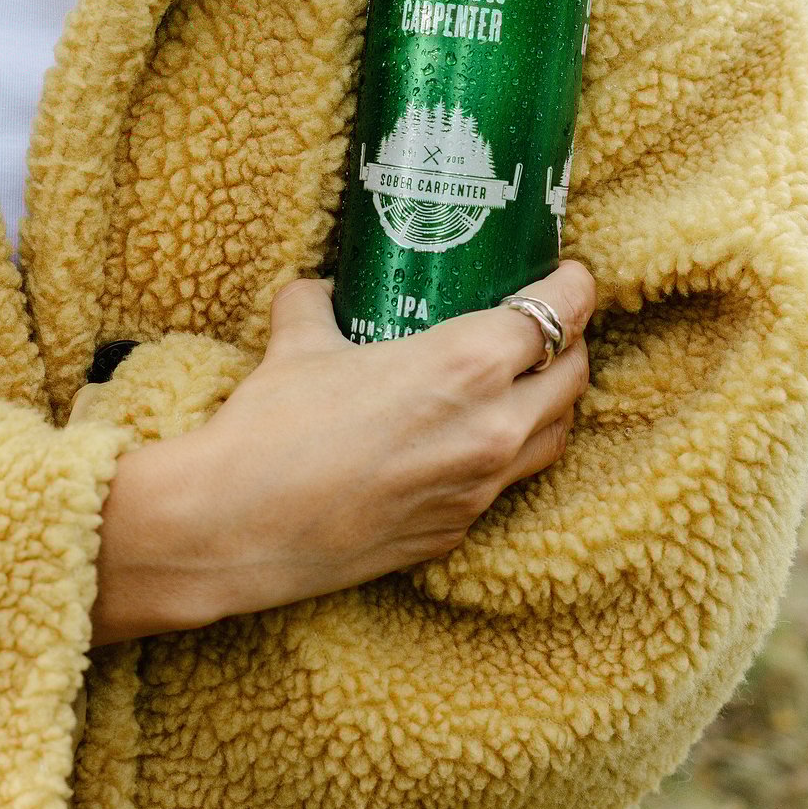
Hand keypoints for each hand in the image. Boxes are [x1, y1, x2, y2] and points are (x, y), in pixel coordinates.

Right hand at [93, 261, 594, 643]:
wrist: (234, 527)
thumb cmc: (270, 428)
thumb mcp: (296, 343)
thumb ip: (317, 304)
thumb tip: (322, 290)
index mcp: (467, 365)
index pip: (558, 314)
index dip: (573, 288)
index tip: (570, 276)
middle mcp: (492, 427)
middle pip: (572, 376)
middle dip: (569, 345)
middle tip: (546, 326)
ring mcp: (479, 488)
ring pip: (553, 437)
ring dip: (547, 405)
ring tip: (521, 384)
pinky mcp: (455, 532)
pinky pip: (502, 485)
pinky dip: (500, 456)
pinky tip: (462, 443)